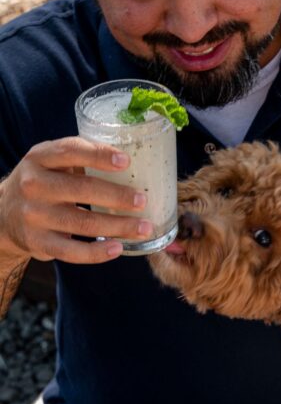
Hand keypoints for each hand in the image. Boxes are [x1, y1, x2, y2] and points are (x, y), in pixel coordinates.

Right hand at [0, 137, 151, 263]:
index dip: (99, 155)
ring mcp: (35, 216)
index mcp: (40, 158)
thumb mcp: (50, 163)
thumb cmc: (42, 184)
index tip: (126, 162)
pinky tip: (118, 248)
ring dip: (118, 226)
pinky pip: (72, 252)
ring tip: (143, 227)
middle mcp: (34, 185)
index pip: (71, 151)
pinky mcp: (39, 242)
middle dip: (117, 196)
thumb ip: (79, 158)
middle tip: (143, 200)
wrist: (4, 215)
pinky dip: (98, 252)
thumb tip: (131, 163)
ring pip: (83, 223)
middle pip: (82, 190)